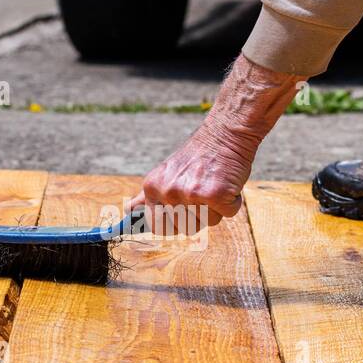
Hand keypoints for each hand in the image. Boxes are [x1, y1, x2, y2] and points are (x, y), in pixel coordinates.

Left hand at [130, 54, 301, 230]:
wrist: (225, 134)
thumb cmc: (198, 156)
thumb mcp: (166, 173)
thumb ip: (148, 196)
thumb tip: (129, 211)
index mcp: (153, 188)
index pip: (158, 227)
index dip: (174, 223)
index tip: (182, 210)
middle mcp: (169, 192)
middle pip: (186, 228)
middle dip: (198, 216)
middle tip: (201, 193)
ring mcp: (191, 194)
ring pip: (209, 222)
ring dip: (217, 208)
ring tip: (214, 184)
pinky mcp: (215, 194)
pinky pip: (228, 213)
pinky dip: (233, 201)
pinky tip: (227, 182)